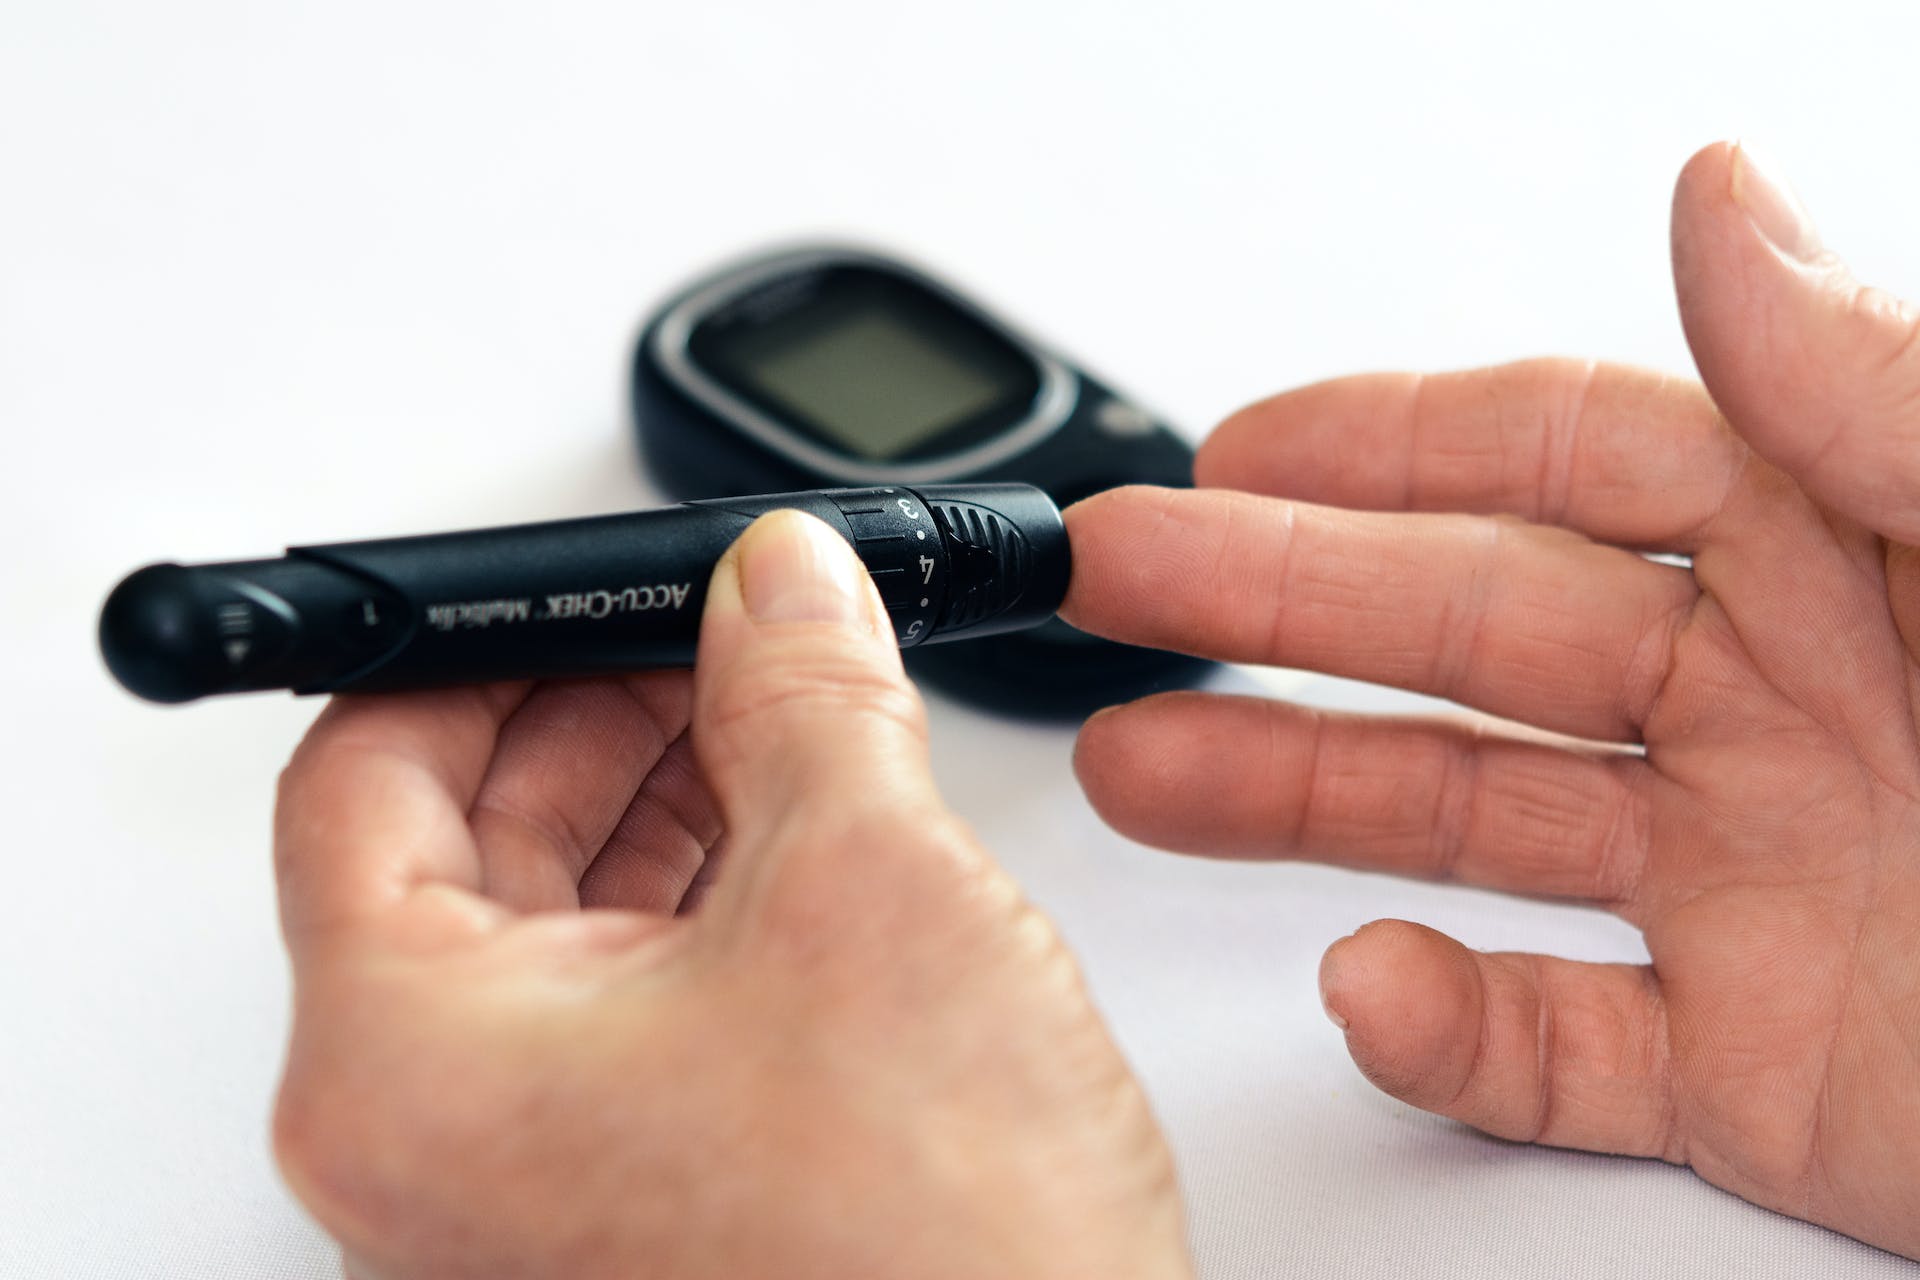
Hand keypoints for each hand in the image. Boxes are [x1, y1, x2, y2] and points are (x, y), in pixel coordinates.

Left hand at [270, 512, 1187, 1278]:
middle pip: (456, 844)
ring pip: (553, 927)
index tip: (588, 594)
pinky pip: (623, 1012)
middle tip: (717, 631)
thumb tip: (779, 584)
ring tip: (783, 715)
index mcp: (410, 1068)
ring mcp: (524, 1192)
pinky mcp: (624, 1210)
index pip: (361, 775)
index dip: (481, 648)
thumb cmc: (940, 1271)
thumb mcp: (870, 891)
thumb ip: (806, 693)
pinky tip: (799, 835)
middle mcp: (430, 1148)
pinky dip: (701, 904)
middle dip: (600, 712)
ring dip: (663, 799)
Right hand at [1064, 142, 1919, 1256]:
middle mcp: (1791, 707)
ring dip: (1296, 803)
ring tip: (1143, 774)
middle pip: (1472, 636)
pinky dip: (1452, 1032)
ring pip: (1473, 829)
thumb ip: (1891, 395)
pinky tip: (1372, 990)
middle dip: (1275, 607)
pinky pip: (1567, 1046)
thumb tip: (1719, 207)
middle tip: (1118, 586)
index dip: (1388, 445)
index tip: (1233, 447)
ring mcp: (1766, 893)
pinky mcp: (1773, 1077)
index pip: (1573, 460)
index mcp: (1862, 549)